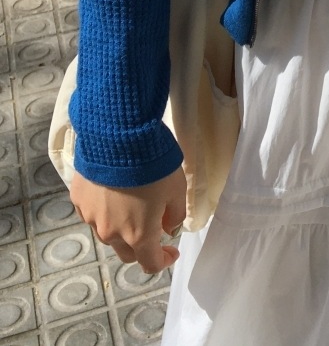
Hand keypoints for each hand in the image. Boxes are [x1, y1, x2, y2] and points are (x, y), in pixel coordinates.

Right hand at [70, 167, 186, 273]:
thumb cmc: (154, 165)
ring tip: (131, 204)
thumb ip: (175, 215)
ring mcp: (90, 217)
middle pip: (127, 252)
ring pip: (108, 233)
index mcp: (138, 235)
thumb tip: (169, 229)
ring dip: (121, 227)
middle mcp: (111, 233)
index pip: (150, 263)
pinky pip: (92, 213)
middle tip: (152, 227)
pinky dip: (104, 210)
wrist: (119, 138)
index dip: (163, 260)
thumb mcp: (177, 189)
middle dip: (141, 246)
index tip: (172, 250)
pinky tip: (111, 192)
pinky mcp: (78, 200)